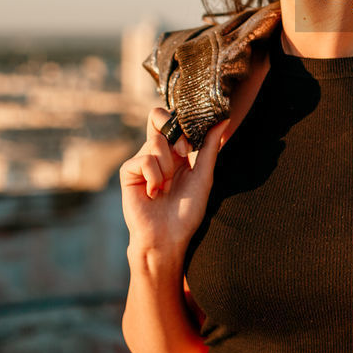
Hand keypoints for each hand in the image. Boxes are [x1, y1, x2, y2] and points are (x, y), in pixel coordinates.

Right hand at [120, 108, 227, 255]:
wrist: (168, 236)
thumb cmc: (187, 210)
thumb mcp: (204, 176)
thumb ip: (211, 146)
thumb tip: (223, 119)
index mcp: (177, 151)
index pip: (175, 119)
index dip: (185, 121)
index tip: (195, 141)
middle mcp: (158, 152)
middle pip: (157, 116)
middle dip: (175, 131)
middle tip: (185, 154)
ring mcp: (142, 160)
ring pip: (156, 142)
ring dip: (168, 167)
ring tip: (167, 187)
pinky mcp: (129, 172)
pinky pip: (144, 160)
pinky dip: (154, 177)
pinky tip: (153, 193)